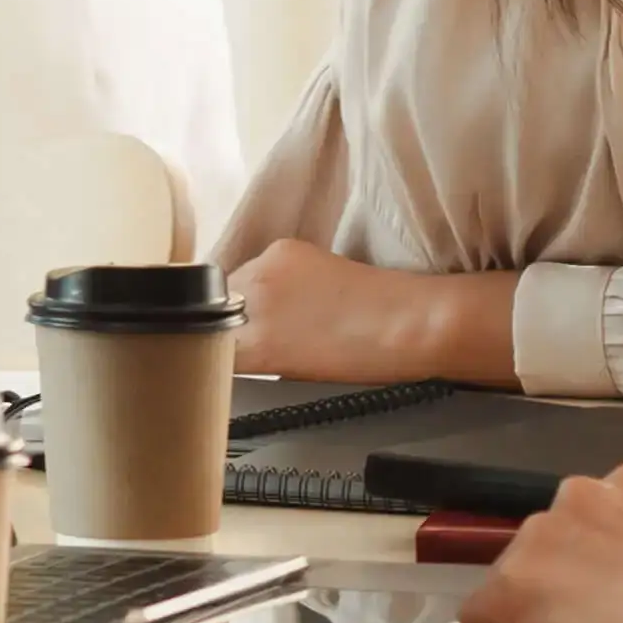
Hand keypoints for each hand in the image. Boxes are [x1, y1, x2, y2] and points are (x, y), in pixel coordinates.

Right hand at [225, 236, 441, 382]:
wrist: (412, 324)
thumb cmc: (365, 360)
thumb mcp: (296, 374)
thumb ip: (257, 360)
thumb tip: (234, 352)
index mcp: (258, 347)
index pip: (210, 347)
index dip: (214, 352)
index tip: (221, 357)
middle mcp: (255, 302)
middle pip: (213, 312)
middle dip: (226, 323)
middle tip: (253, 337)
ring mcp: (268, 269)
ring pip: (231, 284)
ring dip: (243, 297)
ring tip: (279, 314)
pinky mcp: (285, 248)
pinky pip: (257, 266)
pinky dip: (266, 279)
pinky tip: (293, 292)